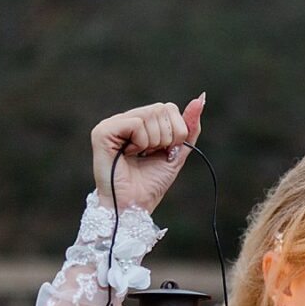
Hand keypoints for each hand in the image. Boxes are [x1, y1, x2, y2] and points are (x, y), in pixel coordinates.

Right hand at [91, 94, 205, 214]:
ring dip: (154, 142)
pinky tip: (129, 154)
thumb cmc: (151, 184)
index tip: (163, 151)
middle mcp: (125, 120)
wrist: (134, 206)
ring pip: (150, 114)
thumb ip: (189, 127)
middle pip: (161, 108)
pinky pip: (136, 123)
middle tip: (151, 154)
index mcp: (140, 123)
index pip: (169, 108)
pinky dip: (141, 142)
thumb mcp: (177, 153)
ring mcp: (112, 124)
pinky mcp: (103, 131)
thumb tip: (201, 98)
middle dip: (166, 137)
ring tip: (138, 156)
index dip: (176, 131)